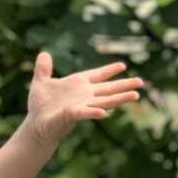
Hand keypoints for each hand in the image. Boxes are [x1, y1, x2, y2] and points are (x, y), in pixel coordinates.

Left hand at [25, 52, 143, 146]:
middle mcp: (84, 95)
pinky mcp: (72, 115)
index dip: (109, 70)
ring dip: (119, 98)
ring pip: (104, 101)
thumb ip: (43, 69)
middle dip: (124, 85)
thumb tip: (44, 53)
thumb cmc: (40, 106)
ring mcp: (80, 105)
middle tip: (141, 82)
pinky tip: (104, 113)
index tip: (123, 65)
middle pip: (108, 89)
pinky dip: (94, 113)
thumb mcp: (40, 82)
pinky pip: (85, 113)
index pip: (97, 75)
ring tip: (135, 96)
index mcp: (78, 84)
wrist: (35, 124)